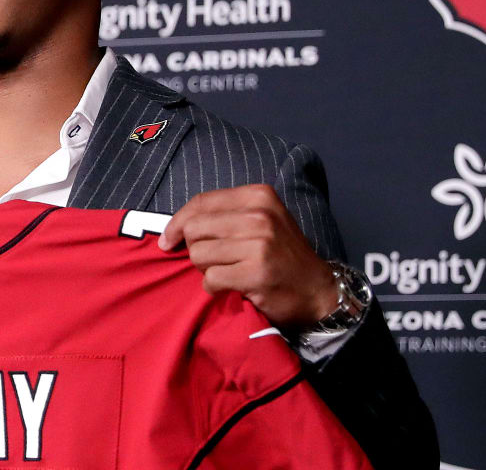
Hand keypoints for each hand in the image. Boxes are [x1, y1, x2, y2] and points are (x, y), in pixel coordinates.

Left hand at [158, 184, 337, 329]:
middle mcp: (259, 215)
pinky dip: (215, 287)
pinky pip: (210, 279)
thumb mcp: (260, 221)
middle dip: (196, 249)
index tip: (167, 239)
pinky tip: (233, 287)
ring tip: (229, 272)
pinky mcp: (256, 272)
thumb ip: (223, 216)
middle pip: (194, 229)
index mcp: (258, 195)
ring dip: (206, 269)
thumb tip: (174, 227)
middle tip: (215, 261)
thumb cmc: (281, 255)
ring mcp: (259, 243)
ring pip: (199, 254)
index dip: (177, 222)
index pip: (200, 202)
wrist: (317, 291)